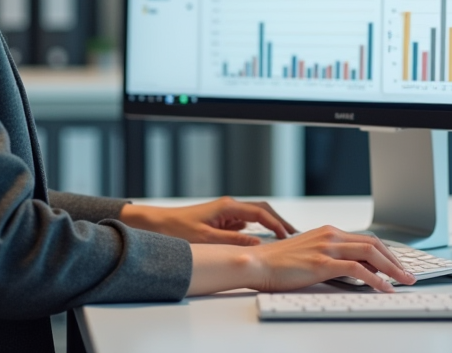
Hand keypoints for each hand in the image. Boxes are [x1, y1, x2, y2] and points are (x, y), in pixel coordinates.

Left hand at [118, 196, 298, 244]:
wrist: (157, 224)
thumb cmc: (177, 228)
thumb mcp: (206, 239)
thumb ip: (233, 242)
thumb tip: (257, 245)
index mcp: (228, 207)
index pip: (260, 213)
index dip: (276, 224)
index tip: (288, 236)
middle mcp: (229, 207)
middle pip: (262, 210)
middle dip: (279, 221)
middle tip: (295, 234)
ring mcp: (226, 213)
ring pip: (255, 216)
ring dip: (270, 225)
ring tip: (284, 237)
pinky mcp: (221, 220)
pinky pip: (245, 223)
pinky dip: (257, 230)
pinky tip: (263, 240)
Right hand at [187, 226, 415, 294]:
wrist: (257, 263)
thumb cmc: (279, 263)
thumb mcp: (308, 254)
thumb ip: (329, 256)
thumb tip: (352, 270)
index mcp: (329, 231)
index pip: (367, 239)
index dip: (387, 253)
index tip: (398, 266)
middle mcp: (331, 235)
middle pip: (374, 244)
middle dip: (396, 261)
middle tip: (408, 275)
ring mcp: (327, 247)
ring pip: (371, 254)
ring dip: (392, 270)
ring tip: (404, 283)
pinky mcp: (323, 263)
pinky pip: (358, 270)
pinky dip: (376, 280)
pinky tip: (384, 289)